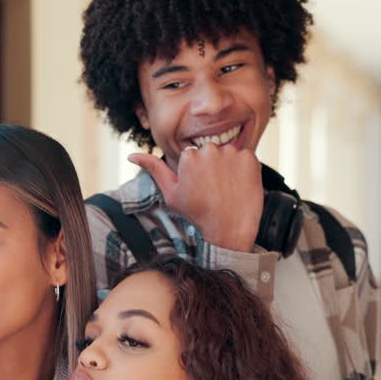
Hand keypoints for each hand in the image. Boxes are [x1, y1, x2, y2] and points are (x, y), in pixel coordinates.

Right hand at [129, 144, 263, 252]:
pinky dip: (243, 168)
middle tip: (212, 189)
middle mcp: (209, 149)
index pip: (192, 155)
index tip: (200, 188)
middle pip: (209, 150)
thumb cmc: (197, 213)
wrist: (228, 229)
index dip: (195, 172)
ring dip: (227, 166)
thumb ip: (154, 168)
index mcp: (188, 156)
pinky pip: (245, 156)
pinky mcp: (250, 158)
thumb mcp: (171, 193)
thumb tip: (130, 155)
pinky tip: (238, 185)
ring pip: (227, 153)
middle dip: (211, 165)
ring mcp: (231, 153)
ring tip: (226, 188)